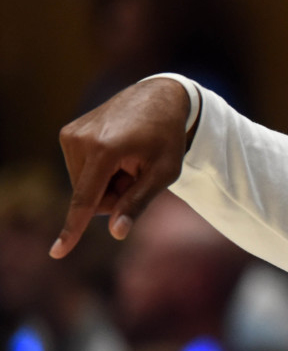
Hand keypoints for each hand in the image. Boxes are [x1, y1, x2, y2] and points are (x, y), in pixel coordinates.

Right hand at [50, 77, 191, 258]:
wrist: (158, 97)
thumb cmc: (167, 137)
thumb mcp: (164, 173)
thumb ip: (138, 202)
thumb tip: (116, 233)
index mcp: (105, 150)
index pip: (86, 200)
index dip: (73, 230)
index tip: (57, 253)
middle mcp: (80, 140)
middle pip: (89, 196)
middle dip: (113, 195)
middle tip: (137, 172)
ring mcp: (70, 134)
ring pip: (84, 186)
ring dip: (108, 183)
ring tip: (129, 160)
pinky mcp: (68, 133)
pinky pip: (81, 171)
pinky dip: (100, 171)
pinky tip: (118, 153)